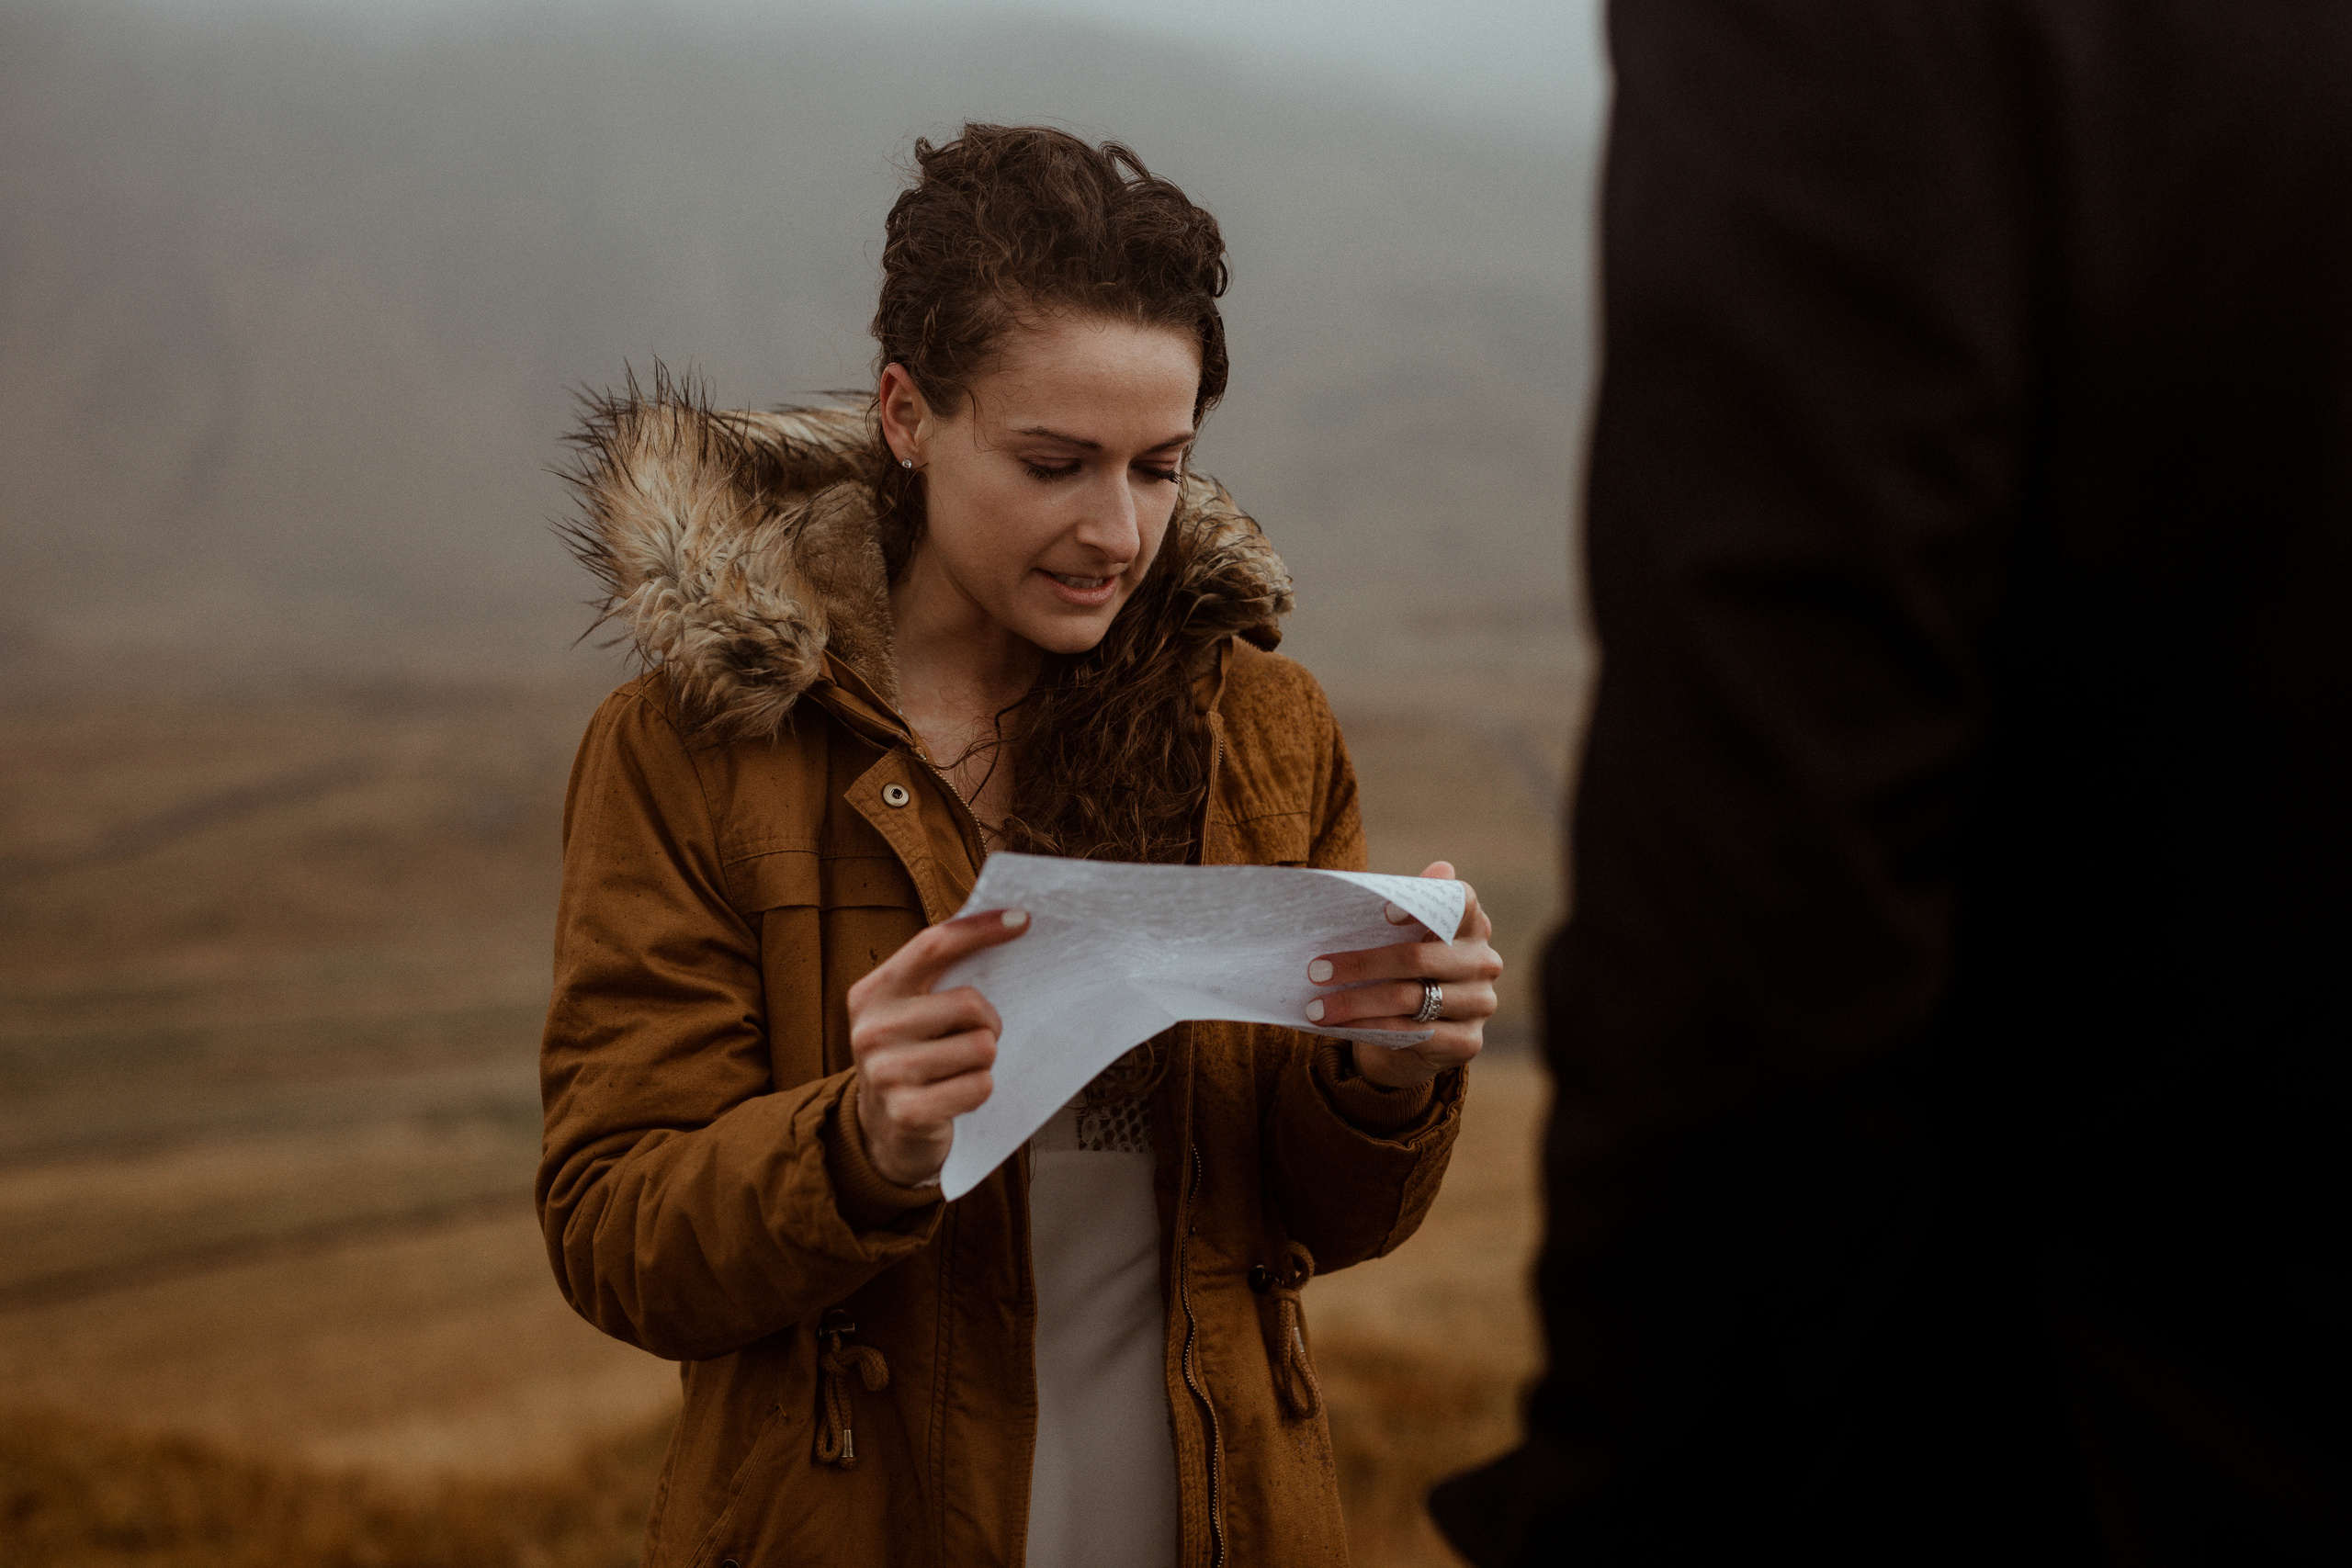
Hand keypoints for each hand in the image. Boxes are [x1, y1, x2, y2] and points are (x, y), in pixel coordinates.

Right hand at [845, 907, 1029, 1185]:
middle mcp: (872, 1029)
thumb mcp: (911, 1012)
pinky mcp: (908, 1112)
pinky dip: (979, 1091)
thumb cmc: (914, 1057)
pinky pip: (980, 1086)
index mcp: (873, 993)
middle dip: (988, 1022)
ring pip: (982, 1048)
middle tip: (973, 1038)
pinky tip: (954, 1097)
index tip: (1023, 919)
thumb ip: (940, 976)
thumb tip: (1008, 923)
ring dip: (983, 1062)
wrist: (884, 1133)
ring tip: (958, 1071)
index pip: (932, 946)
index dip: (980, 929)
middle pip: (969, 1003)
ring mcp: (886, 1073)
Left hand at [1304, 861, 1500, 1090]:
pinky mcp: (1468, 1041)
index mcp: (1472, 925)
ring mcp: (1480, 1002)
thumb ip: (1399, 907)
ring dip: (1356, 1003)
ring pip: (1408, 998)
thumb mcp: (1399, 940)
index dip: (1424, 903)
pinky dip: (1371, 1029)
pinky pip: (1412, 1033)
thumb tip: (1391, 880)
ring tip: (1318, 1007)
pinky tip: (1344, 1027)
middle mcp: (1483, 962)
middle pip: (1418, 957)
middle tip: (1317, 971)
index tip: (1383, 913)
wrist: (1416, 1038)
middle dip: (1361, 965)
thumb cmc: (1403, 973)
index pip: (1459, 901)